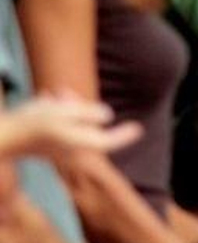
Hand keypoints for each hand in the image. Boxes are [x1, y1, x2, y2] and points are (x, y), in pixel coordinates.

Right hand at [0, 95, 140, 162]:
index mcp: (81, 144)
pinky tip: (45, 99)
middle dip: (79, 108)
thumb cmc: (31, 124)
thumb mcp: (63, 112)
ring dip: (65, 107)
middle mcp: (71, 150)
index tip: (138, 129)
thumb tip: (106, 115)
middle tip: (62, 93)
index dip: (124, 135)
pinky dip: (53, 111)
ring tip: (50, 95)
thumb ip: (87, 112)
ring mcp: (57, 148)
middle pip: (88, 127)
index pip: (108, 141)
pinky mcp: (44, 144)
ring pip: (72, 123)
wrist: (2, 136)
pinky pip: (57, 125)